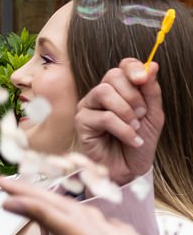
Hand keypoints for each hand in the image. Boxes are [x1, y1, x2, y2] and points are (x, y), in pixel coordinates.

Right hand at [75, 58, 163, 186]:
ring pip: (103, 92)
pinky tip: (131, 138)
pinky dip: (122, 128)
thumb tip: (151, 66)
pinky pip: (103, 117)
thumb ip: (151, 90)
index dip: (133, 68)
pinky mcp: (81, 123)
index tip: (144, 79)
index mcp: (119, 89)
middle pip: (112, 76)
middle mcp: (100, 95)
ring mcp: (88, 108)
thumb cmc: (139, 141)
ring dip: (125, 110)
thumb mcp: (153, 114)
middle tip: (142, 114)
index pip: (122, 66)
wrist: (130, 169)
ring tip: (135, 126)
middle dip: (133, 94)